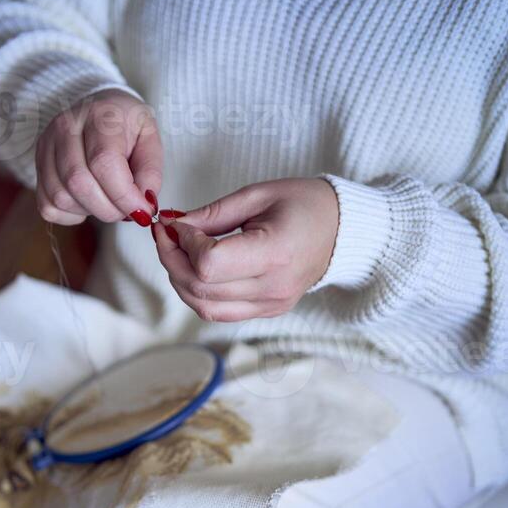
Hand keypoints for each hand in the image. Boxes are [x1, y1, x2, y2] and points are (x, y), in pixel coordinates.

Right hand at [35, 89, 162, 225]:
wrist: (99, 108)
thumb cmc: (126, 126)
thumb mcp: (150, 141)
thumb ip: (150, 173)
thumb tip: (142, 205)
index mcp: (100, 115)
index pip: (104, 163)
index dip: (124, 196)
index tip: (142, 211)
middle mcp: (65, 127)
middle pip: (79, 183)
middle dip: (109, 209)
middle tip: (126, 210)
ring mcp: (46, 146)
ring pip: (61, 197)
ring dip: (90, 211)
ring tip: (107, 200)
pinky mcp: (37, 165)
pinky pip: (48, 206)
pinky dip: (71, 215)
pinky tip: (87, 201)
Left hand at [153, 178, 338, 321]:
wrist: (342, 230)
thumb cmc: (304, 204)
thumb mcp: (258, 195)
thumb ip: (212, 214)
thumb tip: (173, 226)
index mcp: (275, 254)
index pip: (209, 264)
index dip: (184, 243)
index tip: (180, 223)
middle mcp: (273, 288)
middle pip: (200, 288)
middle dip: (171, 259)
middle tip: (165, 233)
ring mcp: (270, 305)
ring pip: (203, 306)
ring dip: (179, 279)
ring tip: (176, 250)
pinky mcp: (266, 311)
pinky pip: (218, 312)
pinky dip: (198, 292)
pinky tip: (194, 268)